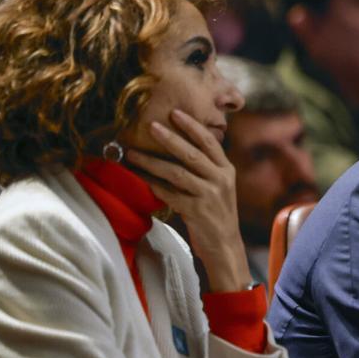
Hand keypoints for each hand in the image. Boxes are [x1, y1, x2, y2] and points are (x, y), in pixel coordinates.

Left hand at [125, 109, 250, 292]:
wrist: (225, 245)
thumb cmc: (216, 213)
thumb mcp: (219, 187)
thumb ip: (206, 168)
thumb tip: (180, 147)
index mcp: (226, 170)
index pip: (210, 142)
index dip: (192, 126)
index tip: (175, 112)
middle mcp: (220, 179)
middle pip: (192, 153)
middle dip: (170, 138)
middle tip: (151, 125)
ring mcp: (209, 195)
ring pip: (177, 172)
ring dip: (152, 161)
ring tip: (133, 153)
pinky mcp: (196, 210)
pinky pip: (169, 193)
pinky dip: (152, 184)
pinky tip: (139, 178)